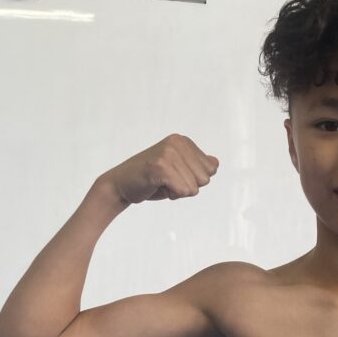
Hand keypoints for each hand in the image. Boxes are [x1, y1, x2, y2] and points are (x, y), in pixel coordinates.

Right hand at [103, 134, 218, 205]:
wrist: (121, 184)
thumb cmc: (151, 179)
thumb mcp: (179, 170)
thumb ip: (197, 165)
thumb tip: (215, 163)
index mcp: (183, 141)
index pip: (211, 169)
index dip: (193, 179)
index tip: (174, 175)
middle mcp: (177, 143)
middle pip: (205, 179)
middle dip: (187, 186)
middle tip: (167, 180)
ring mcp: (169, 153)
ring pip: (195, 188)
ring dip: (178, 191)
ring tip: (161, 182)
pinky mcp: (161, 166)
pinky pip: (184, 191)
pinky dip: (172, 195)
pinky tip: (157, 186)